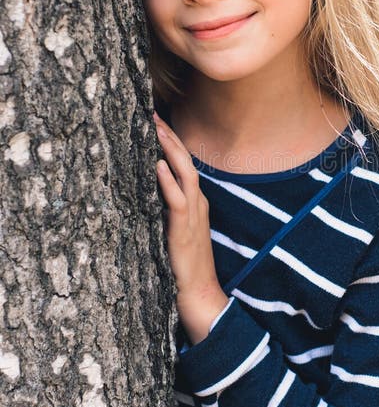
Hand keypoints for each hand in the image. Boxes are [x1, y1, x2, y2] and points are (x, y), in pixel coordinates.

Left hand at [153, 112, 228, 342]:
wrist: (200, 293)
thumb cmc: (185, 264)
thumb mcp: (176, 230)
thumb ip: (168, 209)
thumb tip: (149, 189)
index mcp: (195, 202)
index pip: (184, 164)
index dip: (172, 141)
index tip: (156, 120)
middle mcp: (197, 203)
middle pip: (185, 161)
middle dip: (169, 136)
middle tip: (152, 113)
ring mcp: (193, 215)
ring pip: (184, 173)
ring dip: (170, 150)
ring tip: (157, 129)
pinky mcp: (184, 230)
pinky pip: (177, 200)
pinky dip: (169, 182)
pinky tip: (159, 166)